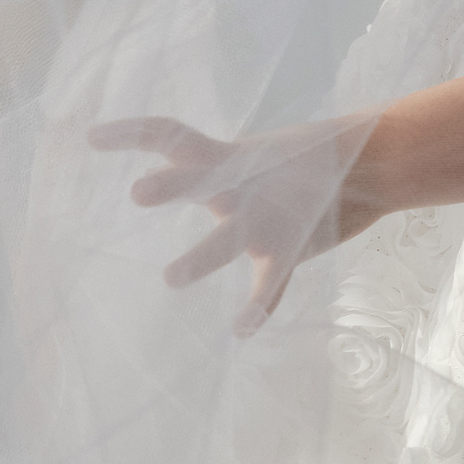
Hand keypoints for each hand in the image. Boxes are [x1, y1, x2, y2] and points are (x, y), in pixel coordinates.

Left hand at [90, 112, 380, 334]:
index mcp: (227, 157)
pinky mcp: (291, 248)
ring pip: (229, 238)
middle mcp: (240, 184)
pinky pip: (272, 282)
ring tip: (172, 278)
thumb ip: (213, 167)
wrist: (372, 164)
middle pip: (199, 180)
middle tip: (138, 194)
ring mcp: (266, 218)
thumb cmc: (303, 164)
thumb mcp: (254, 158)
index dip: (131, 134)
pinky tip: (241, 330)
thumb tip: (164, 168)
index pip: (171, 136)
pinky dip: (259, 306)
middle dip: (171, 186)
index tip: (90, 138)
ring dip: (202, 257)